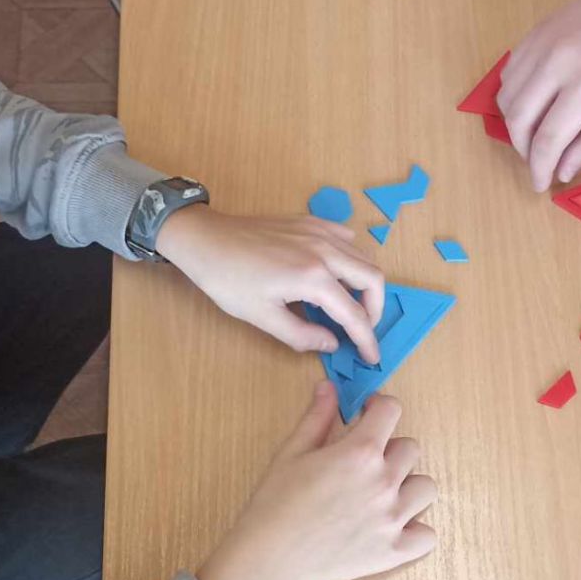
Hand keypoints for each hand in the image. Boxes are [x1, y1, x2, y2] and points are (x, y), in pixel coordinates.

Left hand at [158, 206, 385, 363]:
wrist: (205, 239)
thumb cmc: (228, 281)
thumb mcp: (262, 317)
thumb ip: (302, 335)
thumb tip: (332, 343)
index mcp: (314, 278)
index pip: (354, 314)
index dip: (366, 339)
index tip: (371, 356)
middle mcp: (325, 251)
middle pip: (373, 278)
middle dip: (375, 309)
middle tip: (362, 329)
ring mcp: (319, 232)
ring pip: (363, 255)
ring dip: (365, 283)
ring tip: (350, 305)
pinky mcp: (310, 222)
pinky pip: (346, 238)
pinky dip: (351, 259)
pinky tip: (337, 273)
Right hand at [198, 384, 436, 579]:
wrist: (271, 557)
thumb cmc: (276, 503)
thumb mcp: (292, 452)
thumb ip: (317, 417)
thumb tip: (329, 387)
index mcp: (360, 452)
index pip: (391, 410)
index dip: (378, 408)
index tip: (366, 417)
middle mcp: (384, 482)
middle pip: (410, 448)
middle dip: (389, 449)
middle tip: (364, 464)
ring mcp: (393, 519)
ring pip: (425, 488)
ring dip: (407, 487)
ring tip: (381, 496)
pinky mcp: (394, 551)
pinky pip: (427, 536)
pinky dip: (414, 530)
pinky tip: (392, 527)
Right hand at [499, 0, 580, 191]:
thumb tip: (563, 170)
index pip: (548, 139)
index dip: (539, 168)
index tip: (541, 185)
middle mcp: (558, 61)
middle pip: (518, 118)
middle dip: (522, 149)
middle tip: (537, 162)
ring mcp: (543, 41)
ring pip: (506, 94)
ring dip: (514, 122)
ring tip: (536, 134)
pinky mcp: (537, 28)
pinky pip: (510, 69)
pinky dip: (514, 93)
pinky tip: (534, 102)